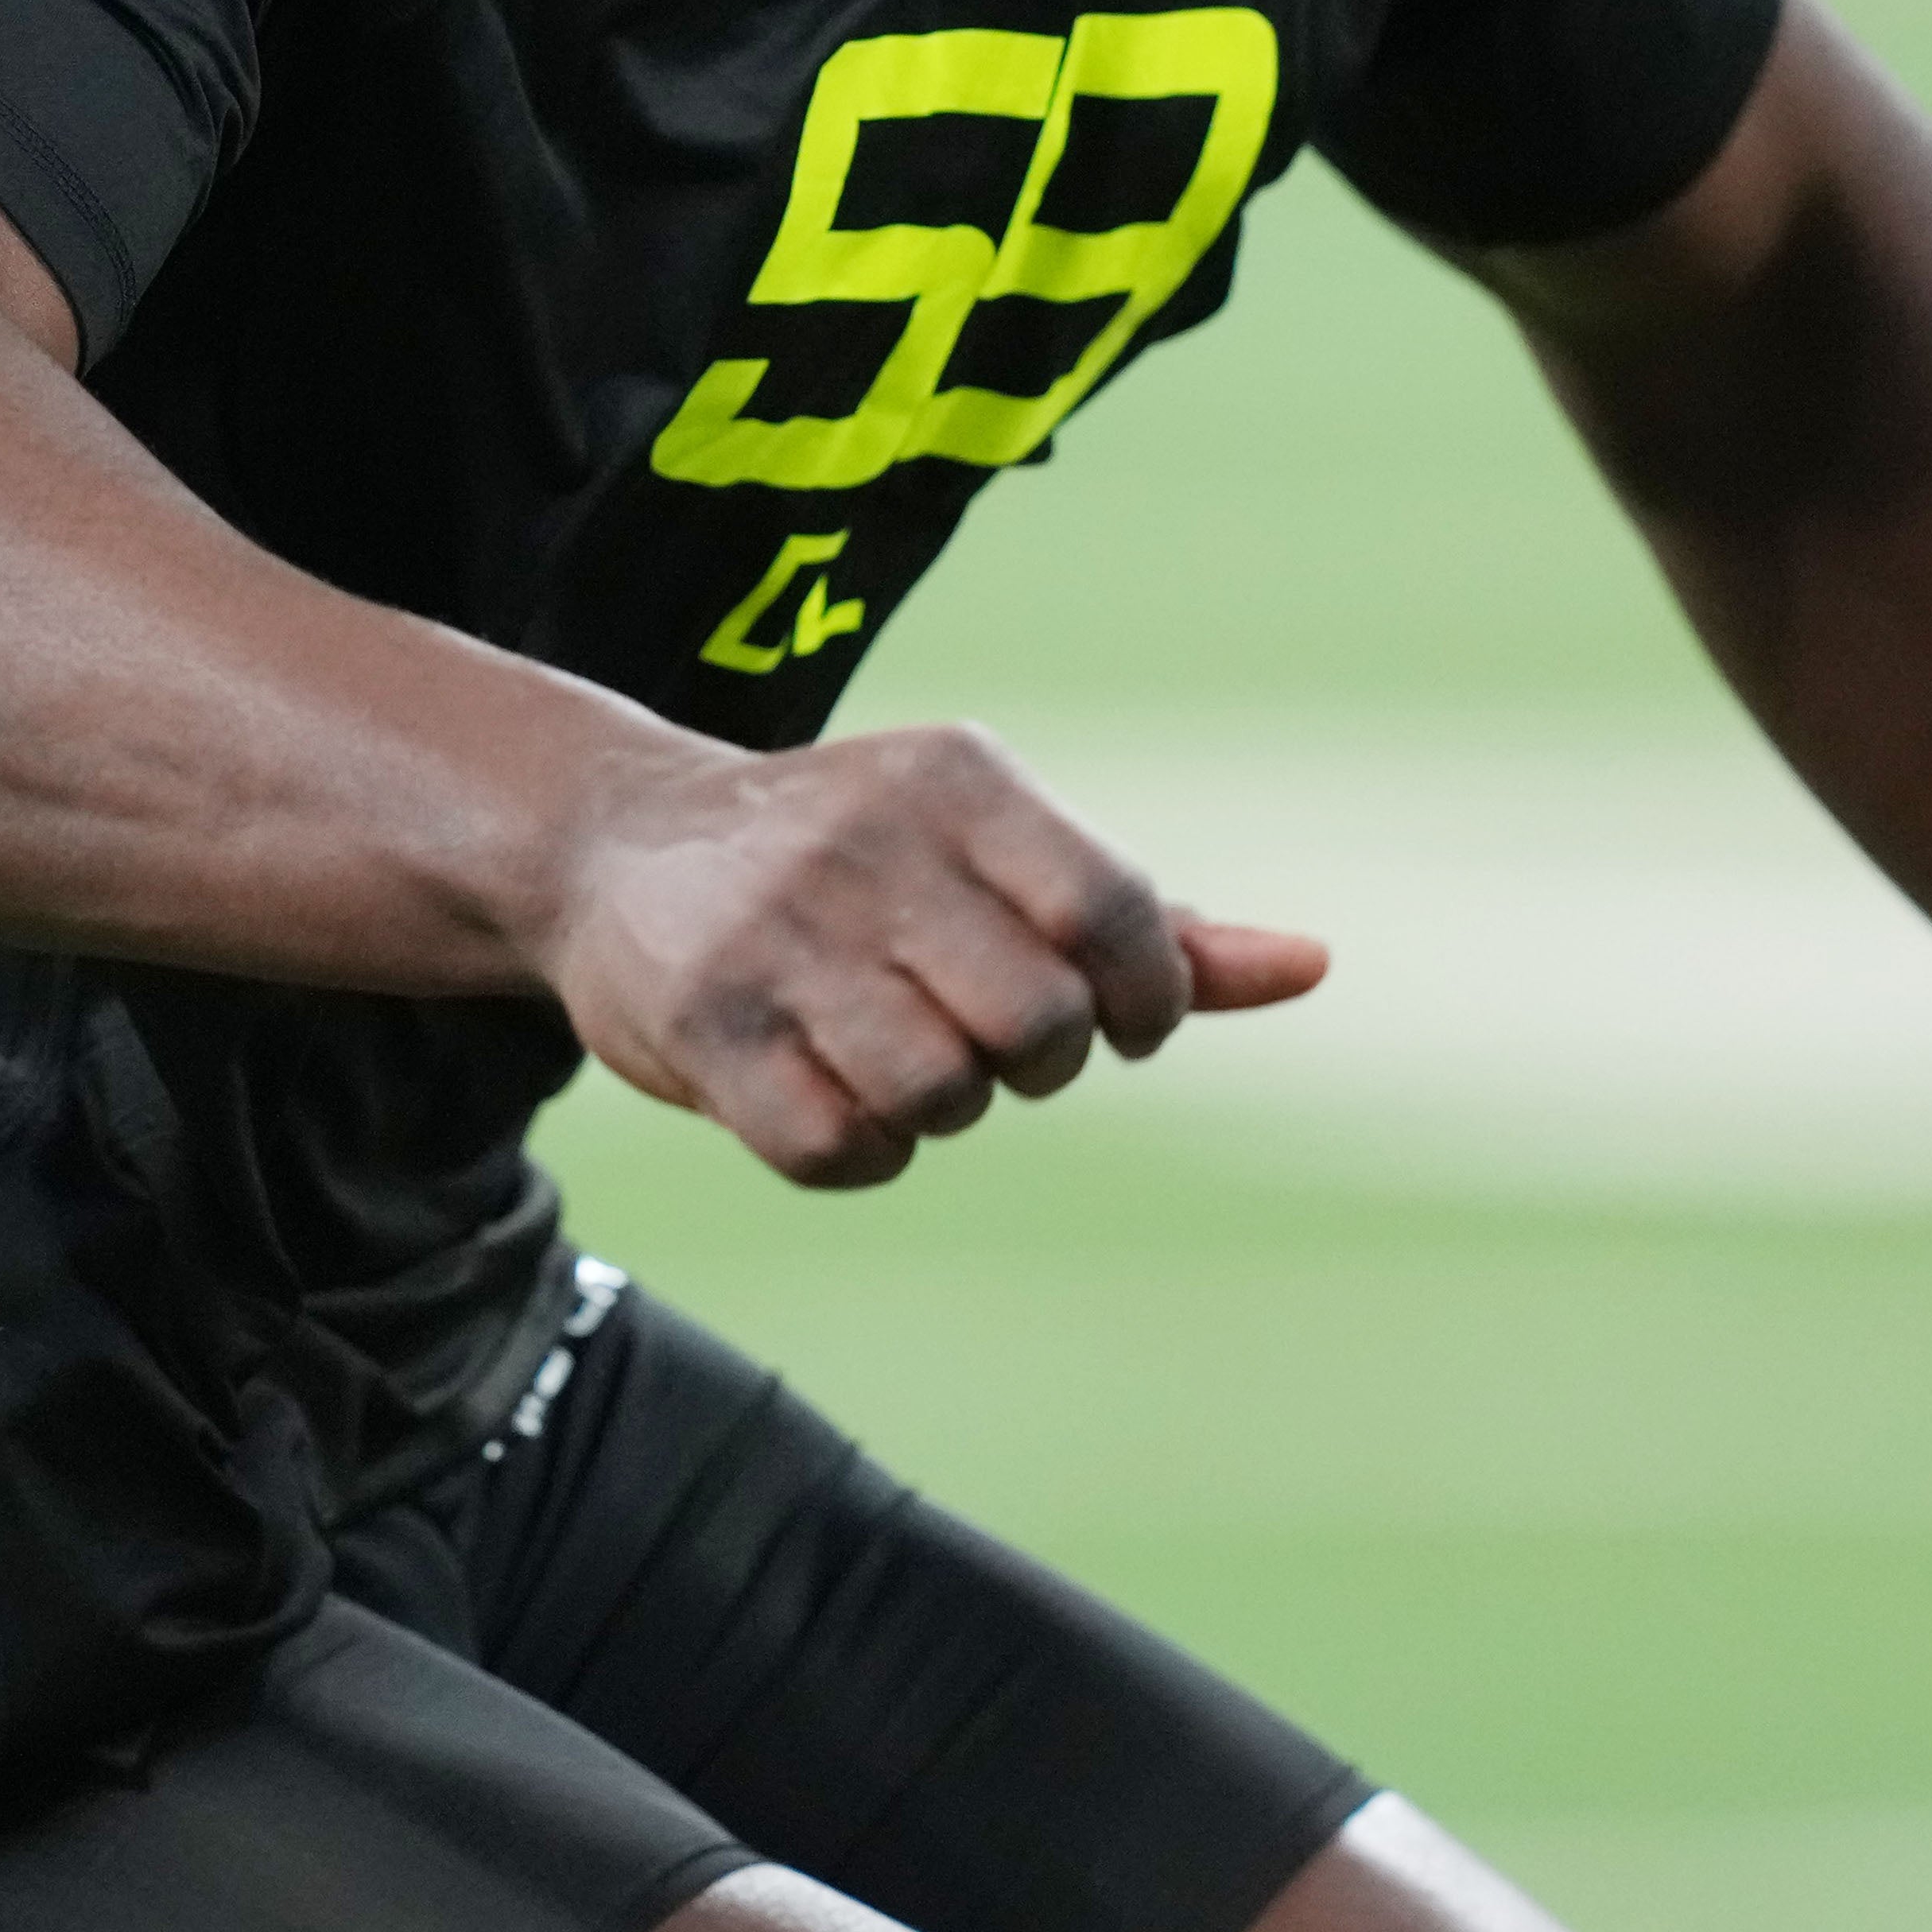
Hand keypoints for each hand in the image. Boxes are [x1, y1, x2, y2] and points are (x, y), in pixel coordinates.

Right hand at [538, 725, 1324, 1187]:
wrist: (616, 841)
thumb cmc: (854, 861)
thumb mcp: (997, 851)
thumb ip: (1150, 920)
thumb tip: (1315, 966)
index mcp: (957, 779)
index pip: (1113, 912)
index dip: (1146, 1000)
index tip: (1121, 1022)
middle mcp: (866, 843)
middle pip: (1037, 1022)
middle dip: (1037, 1061)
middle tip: (989, 1041)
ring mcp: (777, 935)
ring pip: (941, 1094)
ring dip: (940, 1107)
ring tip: (897, 1058)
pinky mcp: (705, 1025)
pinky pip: (842, 1149)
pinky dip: (862, 1152)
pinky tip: (832, 1099)